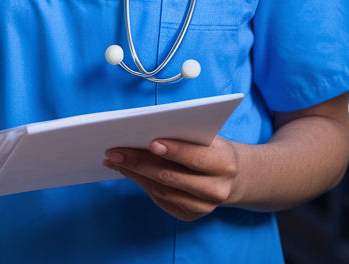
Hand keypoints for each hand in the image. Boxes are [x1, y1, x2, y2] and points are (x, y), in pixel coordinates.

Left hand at [104, 136, 239, 220]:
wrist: (234, 177)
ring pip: (162, 190)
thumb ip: (184, 136)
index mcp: (224, 163)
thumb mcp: (208, 137)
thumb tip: (144, 133)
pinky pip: (161, 199)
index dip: (174, 151)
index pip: (196, 157)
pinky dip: (142, 184)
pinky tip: (128, 172)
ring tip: (114, 160)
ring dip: (134, 174)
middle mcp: (216, 189)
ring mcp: (203, 207)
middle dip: (140, 163)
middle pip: (171, 177)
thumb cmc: (213, 148)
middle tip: (114, 152)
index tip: (150, 142)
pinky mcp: (190, 215)